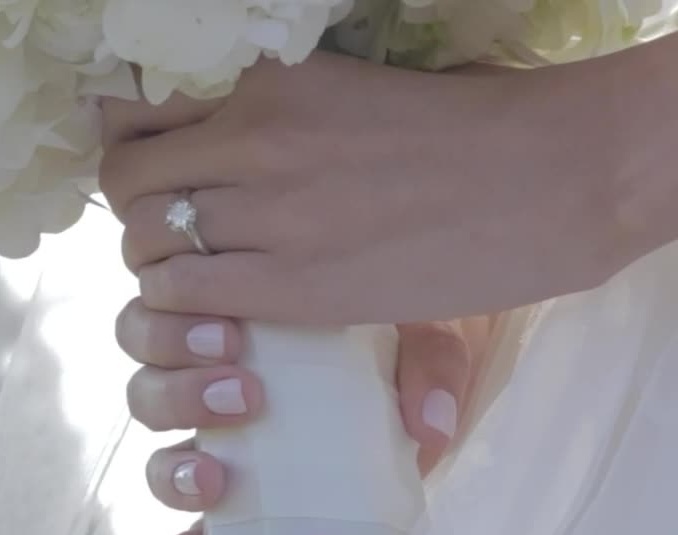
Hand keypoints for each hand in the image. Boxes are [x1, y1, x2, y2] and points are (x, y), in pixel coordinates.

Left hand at [100, 52, 654, 324]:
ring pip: (143, 244)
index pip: (135, 106)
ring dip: (159, 264)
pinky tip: (222, 313)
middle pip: (124, 180)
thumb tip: (217, 133)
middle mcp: (249, 137)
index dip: (130, 141)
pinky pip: (182, 296)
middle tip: (176, 228)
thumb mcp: (350, 92)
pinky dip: (183, 309)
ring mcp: (266, 214)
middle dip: (137, 208)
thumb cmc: (471, 128)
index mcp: (266, 78)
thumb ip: (274, 113)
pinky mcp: (291, 286)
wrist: (553, 179)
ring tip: (203, 276)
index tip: (155, 166)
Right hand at [115, 299, 492, 534]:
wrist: (426, 383)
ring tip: (219, 474)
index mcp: (235, 320)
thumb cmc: (403, 347)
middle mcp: (205, 377)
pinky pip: (187, 531)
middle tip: (244, 392)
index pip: (163, 308)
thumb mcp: (420, 337)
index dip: (172, 325)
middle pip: (143, 375)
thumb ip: (427, 359)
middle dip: (176, 383)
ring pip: (155, 451)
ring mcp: (212, 444)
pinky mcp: (233, 507)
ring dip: (173, 463)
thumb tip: (427, 426)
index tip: (231, 335)